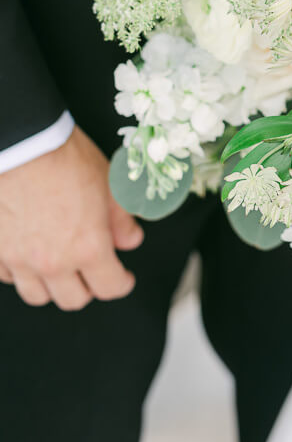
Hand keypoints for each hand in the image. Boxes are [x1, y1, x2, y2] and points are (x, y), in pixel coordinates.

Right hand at [0, 126, 143, 309]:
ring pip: (37, 295)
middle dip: (88, 288)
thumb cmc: (63, 156)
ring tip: (60, 265)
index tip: (122, 278)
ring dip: (52, 285)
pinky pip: (8, 276)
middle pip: (73, 300)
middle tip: (92, 271)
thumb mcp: (108, 183)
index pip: (109, 287)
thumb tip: (129, 239)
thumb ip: (121, 219)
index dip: (121, 283)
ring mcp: (19, 259)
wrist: (22, 142)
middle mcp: (52, 262)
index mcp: (87, 248)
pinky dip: (20, 271)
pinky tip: (29, 253)